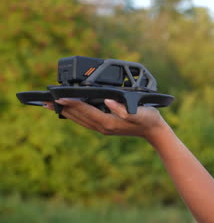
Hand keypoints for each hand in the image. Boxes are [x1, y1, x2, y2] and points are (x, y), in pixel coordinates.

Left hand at [43, 99, 166, 138]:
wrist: (154, 131)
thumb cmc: (148, 119)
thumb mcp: (139, 112)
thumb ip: (124, 109)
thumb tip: (107, 101)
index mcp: (109, 123)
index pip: (86, 111)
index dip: (72, 103)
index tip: (59, 97)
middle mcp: (103, 127)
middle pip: (78, 116)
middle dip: (62, 107)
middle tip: (46, 100)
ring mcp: (103, 128)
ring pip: (80, 119)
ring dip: (66, 111)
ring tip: (51, 105)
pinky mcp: (105, 126)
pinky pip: (85, 120)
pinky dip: (75, 114)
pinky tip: (70, 110)